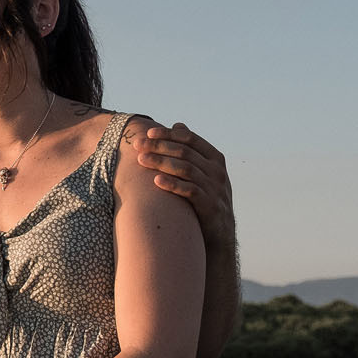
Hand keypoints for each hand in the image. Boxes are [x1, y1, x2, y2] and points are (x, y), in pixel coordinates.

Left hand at [136, 122, 233, 250]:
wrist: (220, 232)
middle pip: (185, 152)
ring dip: (161, 162)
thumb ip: (192, 150)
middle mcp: (217, 171)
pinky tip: (156, 181)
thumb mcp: (203, 171)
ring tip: (141, 160)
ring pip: (185, 169)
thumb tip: (178, 124)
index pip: (190, 139)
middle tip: (138, 145)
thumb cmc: (206, 197)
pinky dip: (172, 184)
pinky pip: (189, 191)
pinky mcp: (210, 206)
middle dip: (159, 146)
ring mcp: (215, 188)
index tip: (149, 133)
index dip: (169, 134)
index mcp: (215, 159)